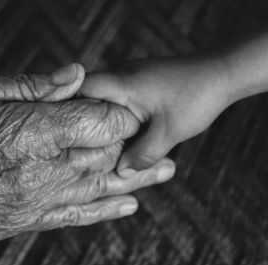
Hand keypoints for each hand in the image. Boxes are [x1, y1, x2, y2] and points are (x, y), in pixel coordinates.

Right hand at [0, 64, 171, 249]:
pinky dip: (101, 210)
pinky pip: (70, 217)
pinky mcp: (14, 222)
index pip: (98, 122)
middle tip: (157, 134)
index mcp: (24, 131)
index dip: (117, 112)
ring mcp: (26, 203)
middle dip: (130, 143)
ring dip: (133, 180)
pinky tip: (127, 205)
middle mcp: (34, 173)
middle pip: (103, 157)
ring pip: (96, 192)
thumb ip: (25, 86)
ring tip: (166, 173)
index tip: (126, 105)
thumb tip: (73, 76)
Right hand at [79, 56, 229, 172]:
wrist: (221, 74)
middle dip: (82, 120)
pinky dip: (113, 115)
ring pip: (101, 97)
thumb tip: (121, 173)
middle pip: (85, 95)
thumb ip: (143, 155)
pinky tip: (118, 132)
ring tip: (95, 142)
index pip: (79, 90)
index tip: (61, 131)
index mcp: (121, 83)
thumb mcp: (169, 132)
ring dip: (99, 118)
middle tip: (76, 145)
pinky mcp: (137, 81)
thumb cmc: (196, 97)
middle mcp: (119, 75)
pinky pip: (116, 98)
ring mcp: (128, 76)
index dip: (65, 109)